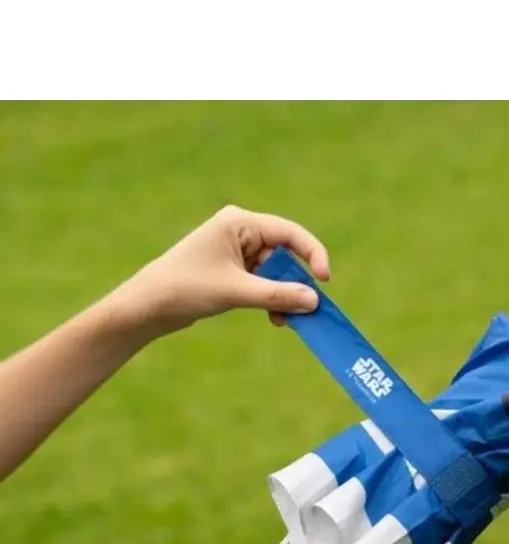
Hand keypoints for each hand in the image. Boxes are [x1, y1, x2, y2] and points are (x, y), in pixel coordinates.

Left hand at [109, 206, 330, 337]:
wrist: (148, 306)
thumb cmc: (186, 288)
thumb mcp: (236, 292)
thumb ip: (277, 296)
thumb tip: (313, 301)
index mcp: (239, 223)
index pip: (288, 233)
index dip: (311, 254)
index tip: (324, 280)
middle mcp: (239, 232)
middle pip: (283, 255)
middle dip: (295, 283)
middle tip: (307, 309)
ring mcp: (235, 252)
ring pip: (274, 273)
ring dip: (282, 296)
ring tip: (285, 320)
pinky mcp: (232, 272)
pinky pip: (263, 283)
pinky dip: (271, 300)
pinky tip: (274, 318)